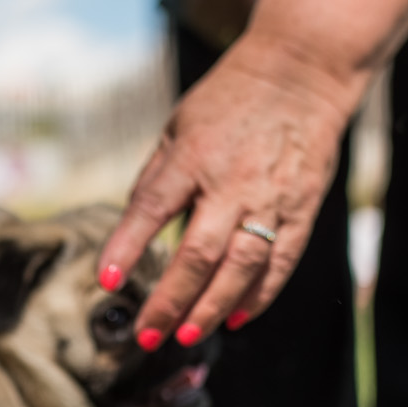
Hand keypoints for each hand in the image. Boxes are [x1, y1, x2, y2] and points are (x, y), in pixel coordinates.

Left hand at [99, 37, 363, 346]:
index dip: (126, 247)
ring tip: (186, 336)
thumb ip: (157, 178)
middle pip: (198, 253)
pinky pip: (279, 263)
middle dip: (169, 301)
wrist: (302, 70)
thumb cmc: (231, 100)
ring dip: (210, 308)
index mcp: (193, 154)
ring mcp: (271, 198)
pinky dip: (257, 296)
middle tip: (147, 335)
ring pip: (240, 268)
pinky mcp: (301, 209)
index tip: (106, 282)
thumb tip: (132, 230)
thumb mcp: (179, 126)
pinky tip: (235, 318)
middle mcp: (232, 181)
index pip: (152, 207)